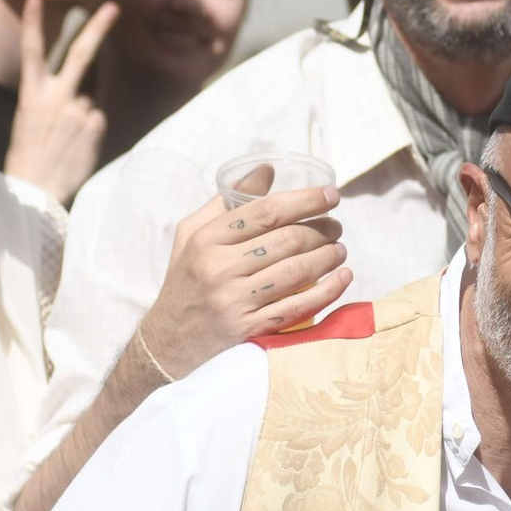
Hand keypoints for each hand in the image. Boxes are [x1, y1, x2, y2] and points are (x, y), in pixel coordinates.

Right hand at [3, 0, 116, 204]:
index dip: (33, 24)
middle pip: (80, 54)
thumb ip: (53, 100)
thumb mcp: (31, 121)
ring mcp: (78, 109)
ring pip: (87, 100)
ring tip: (63, 141)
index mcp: (31, 95)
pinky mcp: (95, 123)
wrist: (36, 189)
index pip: (32, 52)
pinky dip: (89, 129)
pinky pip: (96, 118)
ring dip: (79, 116)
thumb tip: (82, 96)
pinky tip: (75, 146)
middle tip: (114, 7)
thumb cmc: (30, 156)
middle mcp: (56, 97)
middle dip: (98, 28)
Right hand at [139, 188, 354, 380]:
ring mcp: (235, 302)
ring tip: (340, 249)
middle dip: (322, 229)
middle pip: (287, 240)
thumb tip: (268, 169)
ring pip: (297, 271)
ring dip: (328, 257)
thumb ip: (228, 201)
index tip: (331, 195)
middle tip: (336, 227)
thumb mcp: (193, 234)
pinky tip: (342, 278)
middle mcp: (219, 269)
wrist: (168, 341)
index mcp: (206, 240)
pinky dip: (328, 291)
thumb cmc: (186, 279)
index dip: (305, 200)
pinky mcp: (250, 330)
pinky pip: (299, 307)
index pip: (265, 212)